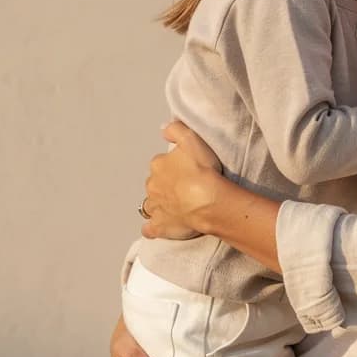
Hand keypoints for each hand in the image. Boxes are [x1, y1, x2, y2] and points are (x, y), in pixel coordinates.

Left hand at [140, 121, 222, 239]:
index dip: (174, 166)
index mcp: (158, 165)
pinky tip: (159, 226)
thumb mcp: (191, 139)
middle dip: (165, 185)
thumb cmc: (202, 170)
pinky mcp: (160, 226)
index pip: (161, 163)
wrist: (207, 200)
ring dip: (159, 204)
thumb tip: (164, 128)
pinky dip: (152, 227)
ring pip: (150, 204)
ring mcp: (155, 207)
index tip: (186, 169)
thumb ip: (175, 130)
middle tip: (185, 187)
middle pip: (155, 183)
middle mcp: (152, 186)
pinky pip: (149, 228)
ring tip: (175, 205)